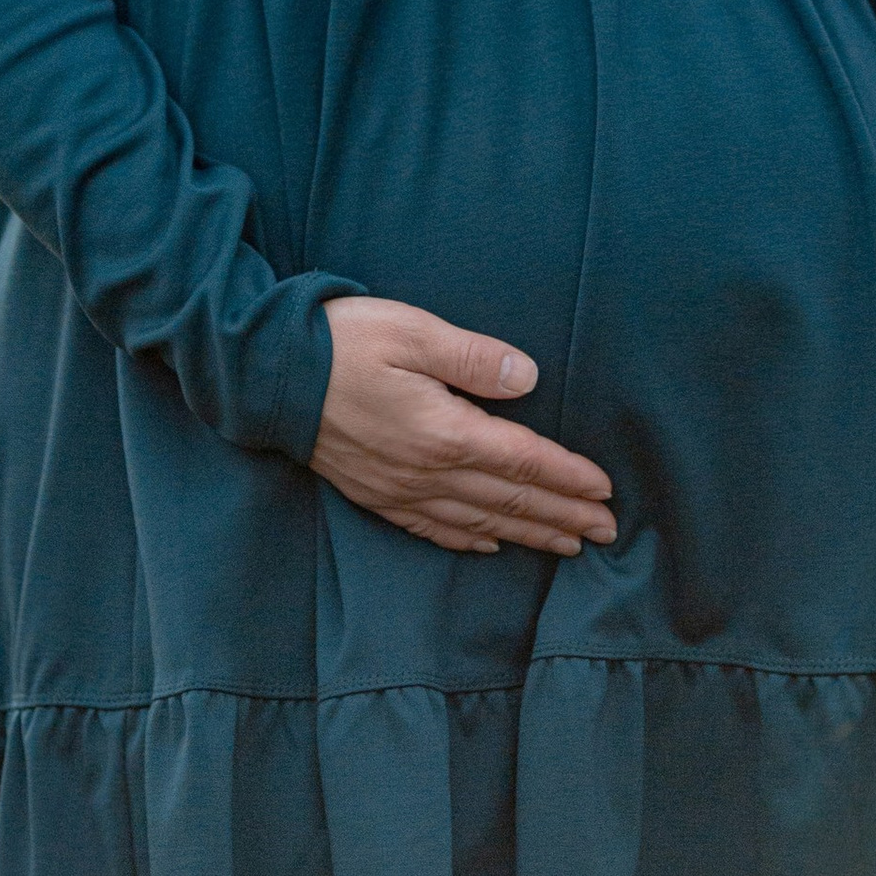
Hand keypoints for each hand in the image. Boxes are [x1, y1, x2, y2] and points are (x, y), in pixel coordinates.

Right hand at [310, 296, 617, 557]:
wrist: (269, 375)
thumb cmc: (343, 340)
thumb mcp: (414, 330)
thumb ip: (475, 358)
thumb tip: (529, 378)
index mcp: (444, 431)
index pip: (521, 461)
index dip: (567, 478)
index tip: (605, 492)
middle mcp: (427, 471)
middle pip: (508, 500)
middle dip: (562, 516)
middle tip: (606, 532)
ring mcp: (399, 489)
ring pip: (478, 522)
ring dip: (527, 534)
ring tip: (567, 545)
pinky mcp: (375, 493)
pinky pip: (433, 528)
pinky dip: (469, 540)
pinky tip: (489, 545)